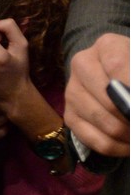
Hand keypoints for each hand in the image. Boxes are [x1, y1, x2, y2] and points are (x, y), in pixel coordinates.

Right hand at [64, 33, 129, 157]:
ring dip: (128, 134)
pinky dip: (118, 148)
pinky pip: (95, 140)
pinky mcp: (69, 116)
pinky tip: (129, 144)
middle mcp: (82, 64)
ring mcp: (72, 91)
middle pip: (108, 98)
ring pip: (103, 121)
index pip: (118, 66)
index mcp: (106, 46)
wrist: (119, 76)